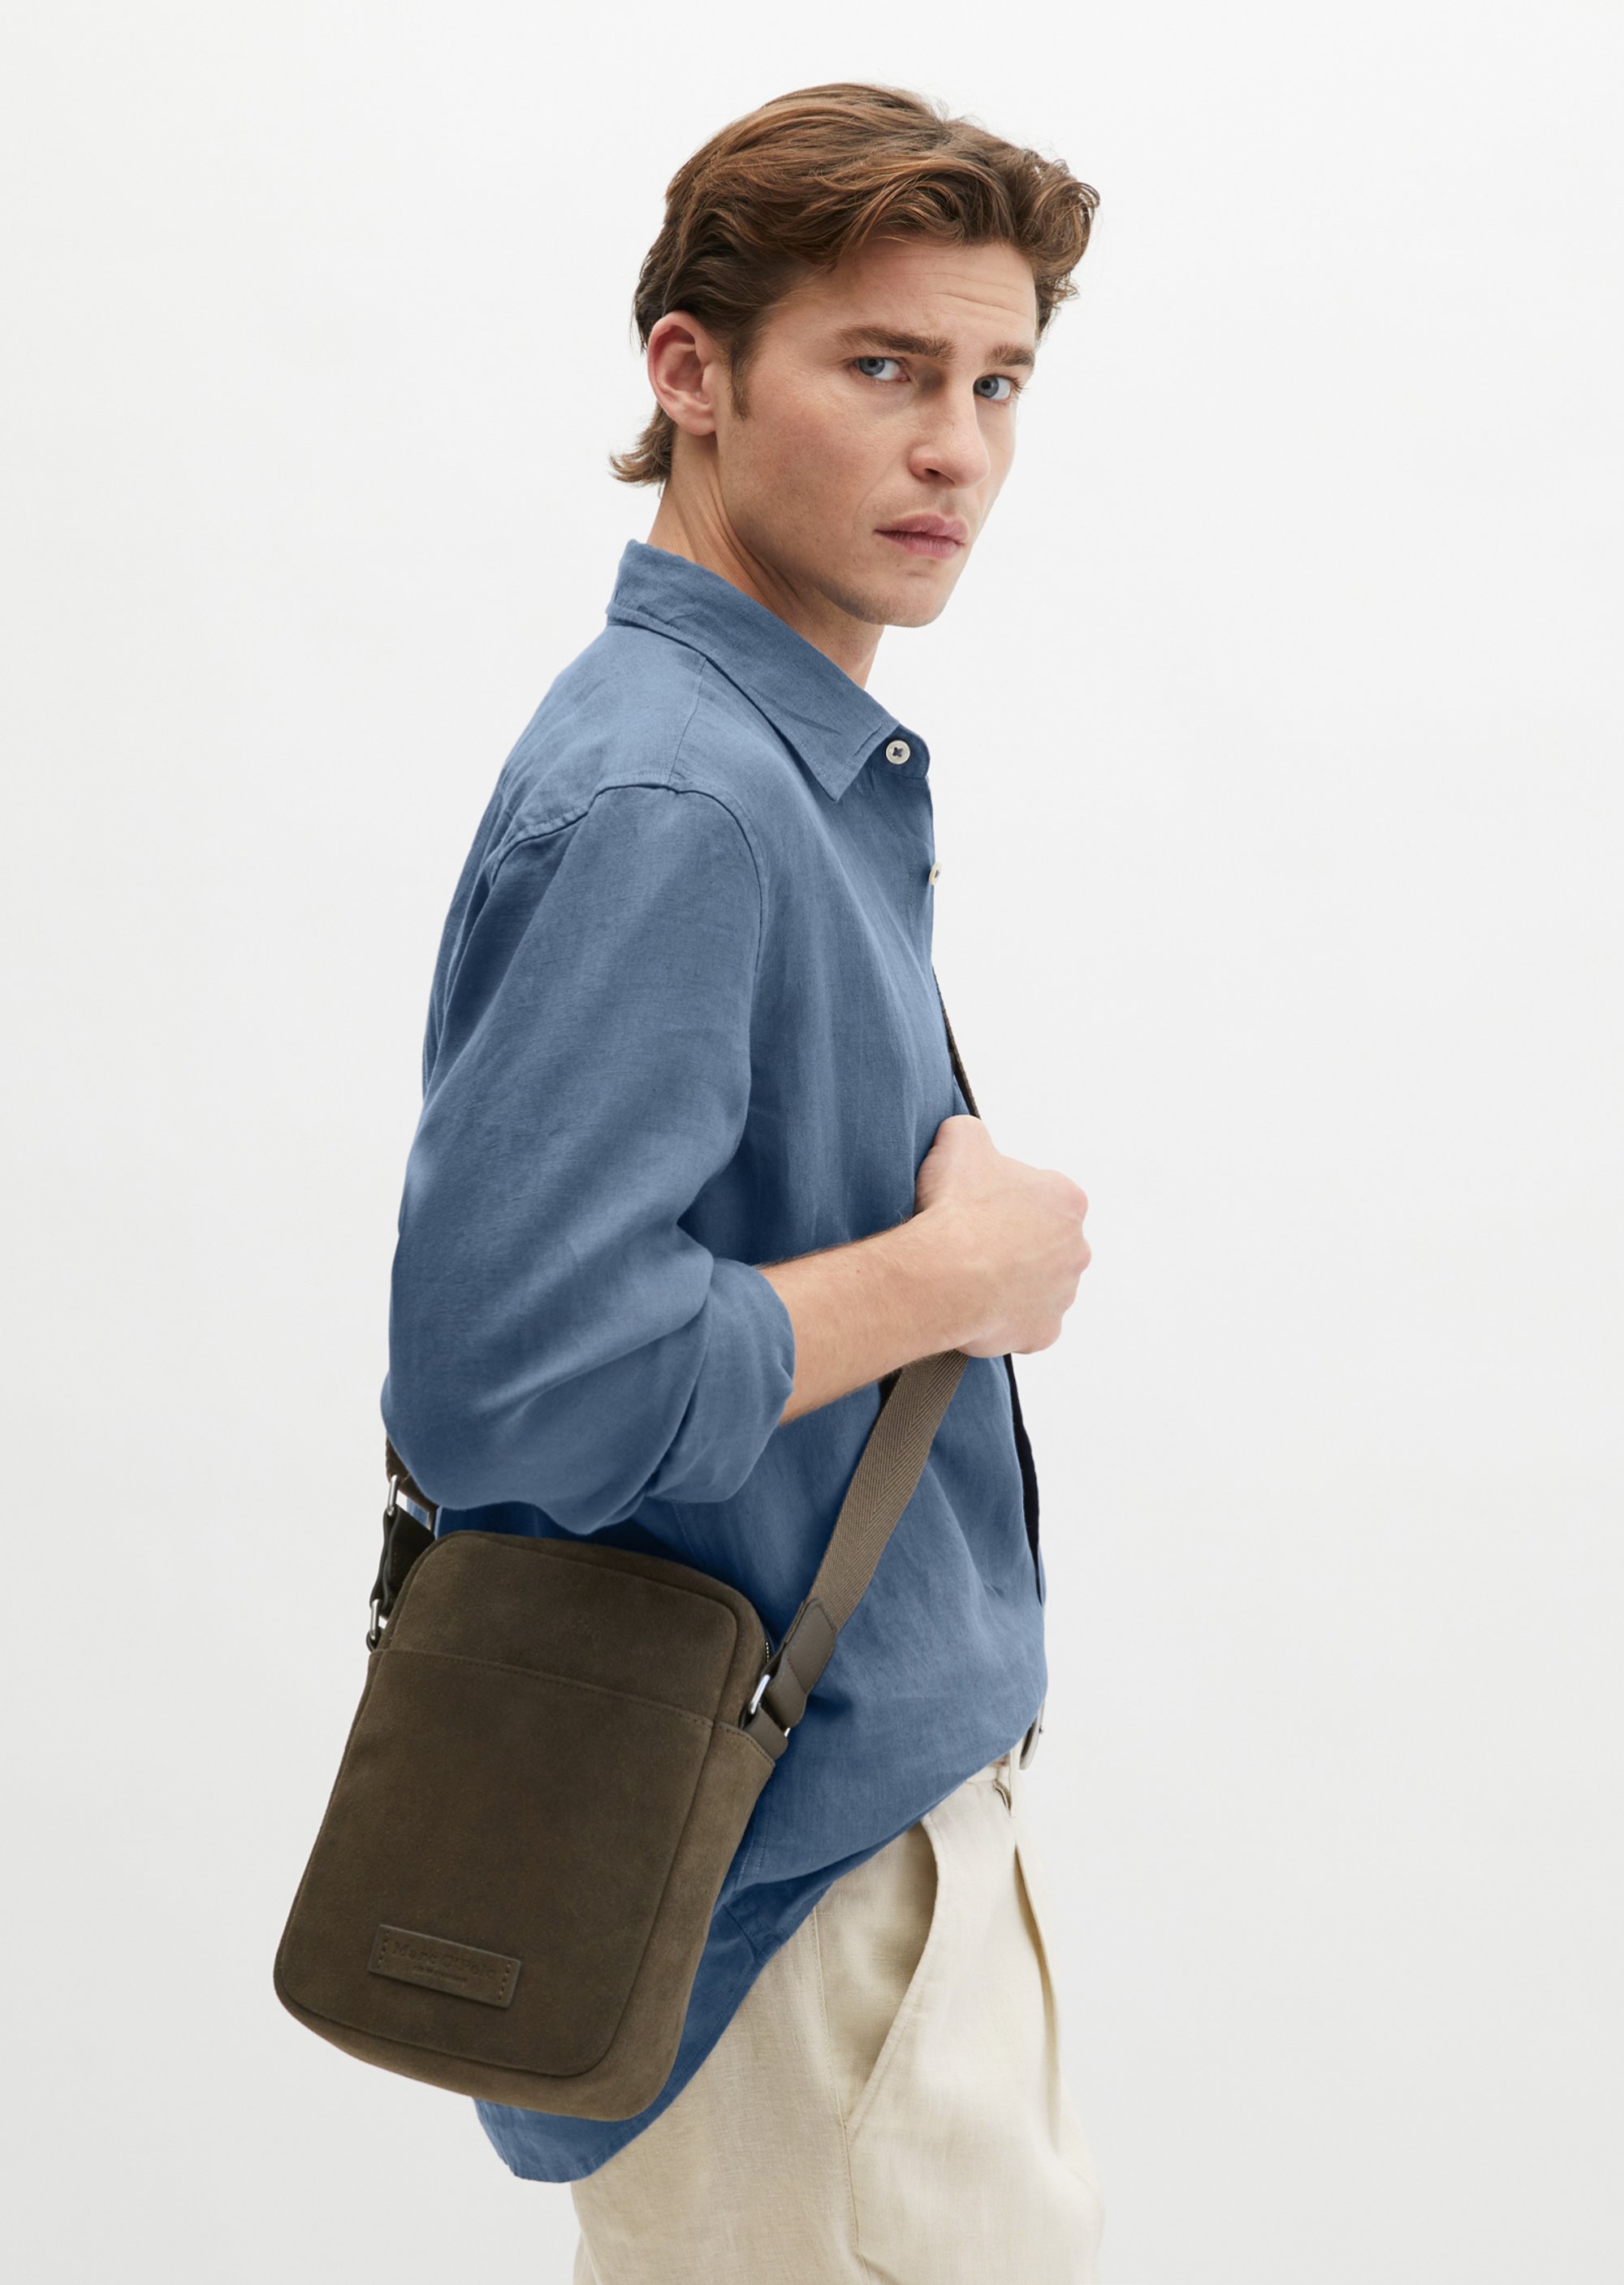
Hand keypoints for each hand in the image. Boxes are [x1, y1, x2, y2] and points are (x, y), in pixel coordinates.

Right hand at [912, 1115, 1090, 1356]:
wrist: (945, 1274)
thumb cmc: (956, 1208)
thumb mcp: (959, 1140)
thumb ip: (972, 1133)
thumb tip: (966, 1137)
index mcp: (1066, 1199)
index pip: (1041, 1195)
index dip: (1004, 1199)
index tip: (978, 1206)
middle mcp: (1077, 1248)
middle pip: (1045, 1243)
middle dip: (1016, 1243)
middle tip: (973, 1242)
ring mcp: (1064, 1294)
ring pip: (1039, 1285)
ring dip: (1013, 1281)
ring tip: (971, 1277)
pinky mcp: (1045, 1332)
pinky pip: (1029, 1325)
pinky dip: (1008, 1319)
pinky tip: (978, 1307)